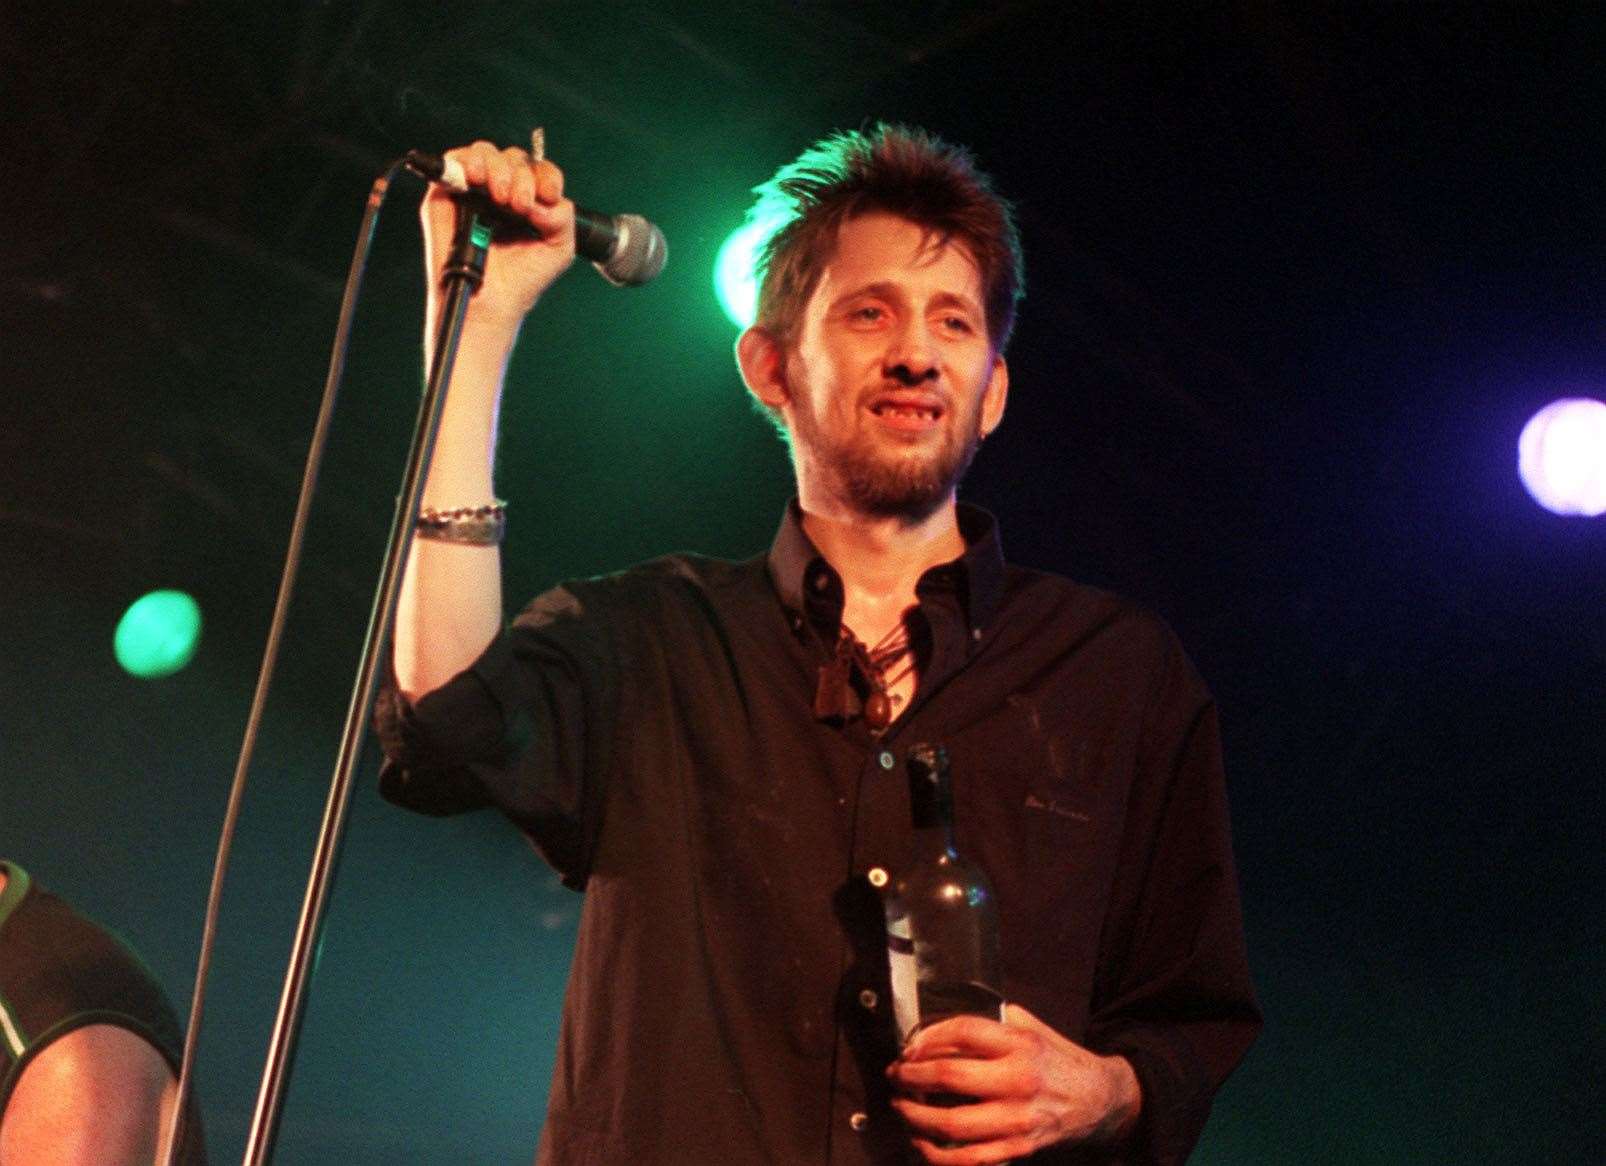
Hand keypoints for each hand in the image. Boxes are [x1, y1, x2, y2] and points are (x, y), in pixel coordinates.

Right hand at [421, 138, 576, 337]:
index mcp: (529, 200)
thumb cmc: (522, 278)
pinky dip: (468, 162)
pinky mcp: (447, 194)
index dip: (546, 175)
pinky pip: (454, 160)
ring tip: (501, 197)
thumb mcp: (559, 247)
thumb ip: (562, 215)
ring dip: (498, 168)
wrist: (492, 302)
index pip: (539, 169)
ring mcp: (474, 190)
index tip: (549, 195)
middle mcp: (501, 191)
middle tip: (520, 205)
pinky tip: (479, 180)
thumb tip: (540, 196)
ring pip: (485, 153)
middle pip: (513, 158)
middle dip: (521, 177)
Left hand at [885, 1004, 1140, 1163]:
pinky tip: (922, 1143)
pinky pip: (968, 1160)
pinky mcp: (1019, 1148)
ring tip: (901, 1108)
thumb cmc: (1060, 1060)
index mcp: (1020, 1044)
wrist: (1103, 1101)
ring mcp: (1018, 1118)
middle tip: (896, 1076)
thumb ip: (996, 1021)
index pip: (963, 1032)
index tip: (908, 1046)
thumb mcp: (1034, 1028)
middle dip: (911, 1077)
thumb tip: (945, 1024)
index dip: (927, 1038)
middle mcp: (1018, 1079)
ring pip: (952, 1124)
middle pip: (949, 1077)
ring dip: (915, 1117)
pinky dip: (937, 1156)